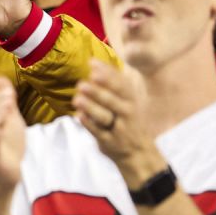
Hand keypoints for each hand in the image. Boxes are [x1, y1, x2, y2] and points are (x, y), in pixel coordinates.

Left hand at [73, 60, 167, 188]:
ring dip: (91, 108)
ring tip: (77, 99)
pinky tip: (79, 115)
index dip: (107, 74)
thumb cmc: (127, 119)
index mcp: (132, 100)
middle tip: (81, 84)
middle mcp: (128, 113)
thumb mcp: (126, 100)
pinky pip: (99, 132)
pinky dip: (89, 124)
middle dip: (98, 92)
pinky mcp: (110, 142)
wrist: (139, 152)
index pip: (121, 85)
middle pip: (112, 101)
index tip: (92, 64)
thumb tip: (93, 62)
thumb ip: (112, 83)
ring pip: (105, 117)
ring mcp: (120, 129)